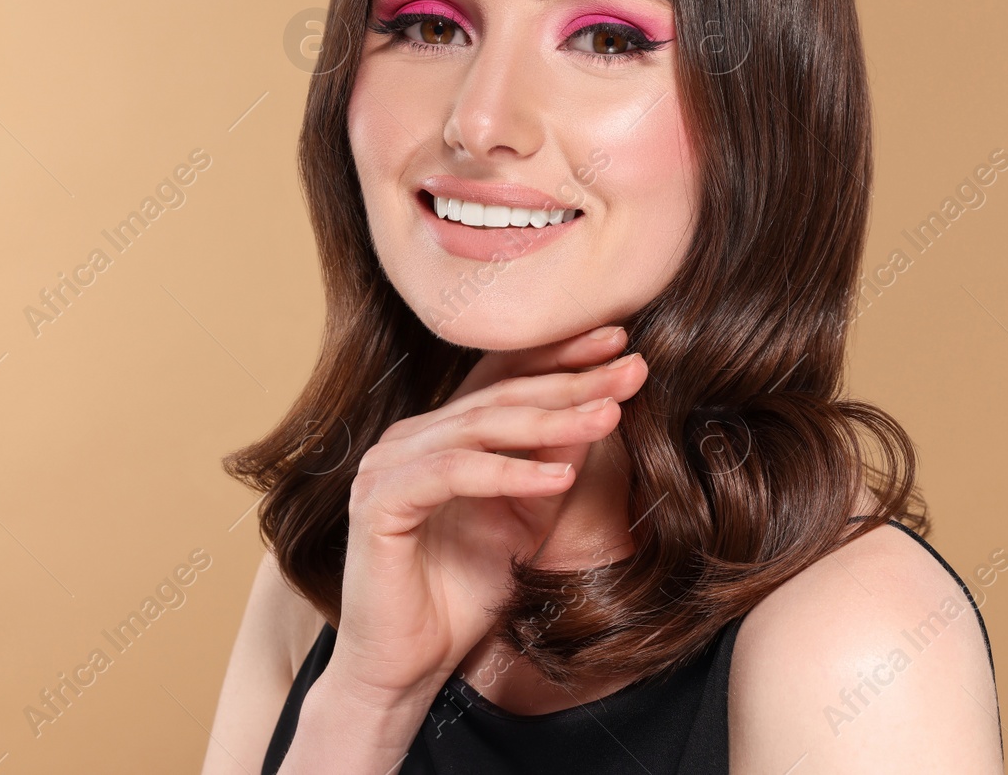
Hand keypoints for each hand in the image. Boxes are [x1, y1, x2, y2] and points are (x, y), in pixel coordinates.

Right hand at [325, 325, 648, 708]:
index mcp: (440, 434)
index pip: (503, 378)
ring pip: (480, 427)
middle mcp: (409, 438)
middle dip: (570, 381)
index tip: (619, 340)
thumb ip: (553, 465)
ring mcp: (387, 465)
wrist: (407, 667)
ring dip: (552, 421)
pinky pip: (453, 473)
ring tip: (610, 416)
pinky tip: (562, 475)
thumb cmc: (462, 592)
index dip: (559, 355)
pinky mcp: (378, 502)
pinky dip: (510, 472)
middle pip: (500, 395)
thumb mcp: (527, 520)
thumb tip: (603, 408)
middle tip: (629, 368)